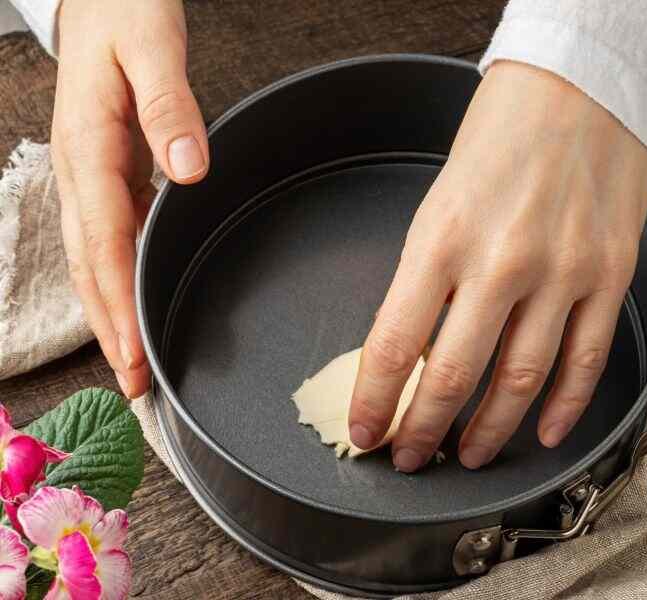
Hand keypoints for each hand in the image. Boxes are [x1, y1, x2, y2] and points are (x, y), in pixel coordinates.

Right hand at [52, 0, 207, 397]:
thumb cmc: (126, 14)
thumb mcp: (151, 47)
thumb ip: (169, 107)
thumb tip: (188, 169)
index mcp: (89, 146)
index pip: (106, 241)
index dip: (120, 301)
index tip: (134, 350)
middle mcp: (79, 171)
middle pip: (92, 265)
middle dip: (111, 327)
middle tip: (134, 384)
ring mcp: (86, 175)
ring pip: (93, 259)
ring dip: (111, 312)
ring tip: (131, 360)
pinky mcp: (100, 173)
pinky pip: (105, 238)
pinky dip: (117, 278)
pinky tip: (133, 301)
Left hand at [348, 61, 646, 471]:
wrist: (577, 91)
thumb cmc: (498, 143)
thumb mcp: (438, 204)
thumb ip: (426, 278)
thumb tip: (413, 352)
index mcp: (443, 237)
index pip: (395, 342)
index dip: (376, 401)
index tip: (365, 431)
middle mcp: (502, 259)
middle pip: (455, 374)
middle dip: (424, 429)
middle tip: (410, 456)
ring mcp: (563, 270)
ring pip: (521, 378)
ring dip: (490, 430)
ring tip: (469, 456)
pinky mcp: (610, 274)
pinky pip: (586, 358)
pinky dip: (565, 405)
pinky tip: (544, 430)